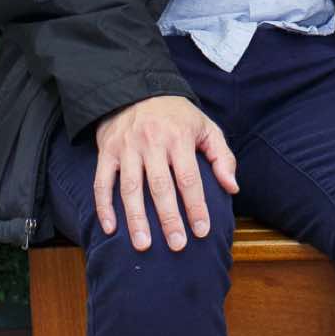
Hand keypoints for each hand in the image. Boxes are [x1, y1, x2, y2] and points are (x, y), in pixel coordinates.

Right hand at [92, 95, 238, 251]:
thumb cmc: (177, 116)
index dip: (196, 206)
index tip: (202, 231)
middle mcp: (152, 143)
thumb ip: (222, 156)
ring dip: (136, 219)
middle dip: (169, 219)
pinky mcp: (107, 152)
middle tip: (177, 245)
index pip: (189, 178)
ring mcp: (127, 148)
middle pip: (160, 187)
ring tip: (143, 245)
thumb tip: (232, 187)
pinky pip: (102, 182)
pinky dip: (103, 206)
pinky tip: (110, 228)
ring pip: (130, 188)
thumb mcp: (205, 127)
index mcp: (179, 137)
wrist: (137, 90)